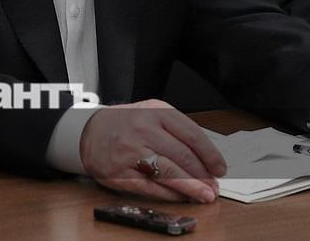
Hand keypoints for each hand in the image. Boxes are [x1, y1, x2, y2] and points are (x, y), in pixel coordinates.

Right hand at [79, 99, 225, 203]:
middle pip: (183, 156)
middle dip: (203, 175)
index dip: (210, 155)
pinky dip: (170, 195)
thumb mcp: (152, 114)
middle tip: (214, 186)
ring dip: (191, 187)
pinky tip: (181, 197)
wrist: (89, 131)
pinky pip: (151, 187)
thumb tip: (206, 157)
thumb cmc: (126, 124)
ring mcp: (131, 152)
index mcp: (156, 112)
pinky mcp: (121, 173)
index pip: (192, 135)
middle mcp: (144, 130)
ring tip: (204, 195)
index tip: (220, 168)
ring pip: (169, 173)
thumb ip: (177, 130)